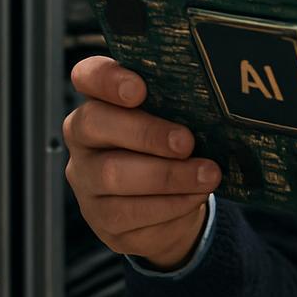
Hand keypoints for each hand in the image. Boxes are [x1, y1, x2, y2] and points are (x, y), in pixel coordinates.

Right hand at [65, 56, 219, 269]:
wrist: (172, 208)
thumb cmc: (173, 149)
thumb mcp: (176, 121)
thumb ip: (178, 105)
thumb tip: (213, 100)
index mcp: (99, 101)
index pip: (87, 76)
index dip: (106, 79)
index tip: (139, 89)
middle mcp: (83, 140)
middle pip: (94, 125)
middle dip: (145, 133)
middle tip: (187, 142)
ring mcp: (86, 182)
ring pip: (113, 175)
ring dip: (168, 176)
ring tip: (207, 175)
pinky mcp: (101, 220)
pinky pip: (129, 213)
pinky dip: (169, 205)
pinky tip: (194, 197)